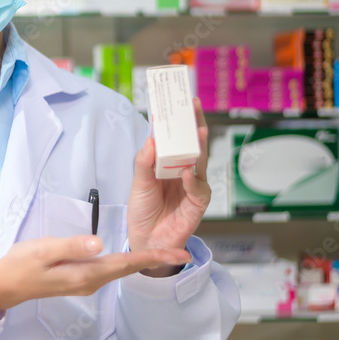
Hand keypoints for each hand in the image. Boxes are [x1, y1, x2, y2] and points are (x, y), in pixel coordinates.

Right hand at [0, 235, 190, 321]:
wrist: (5, 286)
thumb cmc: (21, 265)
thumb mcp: (43, 250)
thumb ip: (72, 245)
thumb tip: (99, 242)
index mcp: (86, 273)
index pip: (125, 263)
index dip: (152, 257)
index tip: (177, 253)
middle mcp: (91, 281)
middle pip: (128, 269)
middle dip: (155, 259)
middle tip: (182, 251)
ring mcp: (86, 281)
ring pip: (121, 269)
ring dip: (143, 260)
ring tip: (163, 251)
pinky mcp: (80, 278)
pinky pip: (110, 269)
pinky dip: (126, 262)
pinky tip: (133, 256)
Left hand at [127, 98, 209, 277]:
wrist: (146, 239)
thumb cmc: (143, 209)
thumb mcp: (138, 182)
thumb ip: (144, 161)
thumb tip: (151, 137)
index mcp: (169, 163)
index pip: (175, 137)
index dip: (177, 120)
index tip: (177, 100)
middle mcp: (184, 170)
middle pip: (192, 143)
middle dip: (193, 123)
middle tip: (193, 105)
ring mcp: (194, 185)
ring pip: (200, 161)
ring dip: (199, 145)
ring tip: (197, 130)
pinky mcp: (198, 202)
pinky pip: (198, 187)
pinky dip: (193, 179)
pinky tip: (188, 171)